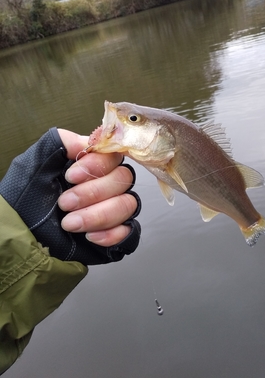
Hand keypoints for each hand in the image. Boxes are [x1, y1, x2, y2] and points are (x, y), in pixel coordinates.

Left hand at [0, 128, 140, 264]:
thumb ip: (61, 142)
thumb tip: (88, 141)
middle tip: (65, 203)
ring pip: (127, 204)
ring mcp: (114, 208)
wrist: (23, 235)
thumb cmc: (27, 198)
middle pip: (123, 179)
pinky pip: (129, 230)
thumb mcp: (36, 163)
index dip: (98, 164)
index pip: (114, 154)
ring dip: (99, 215)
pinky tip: (89, 236)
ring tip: (70, 223)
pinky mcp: (116, 232)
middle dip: (93, 192)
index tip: (71, 176)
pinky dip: (111, 234)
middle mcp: (107, 183)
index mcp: (91, 163)